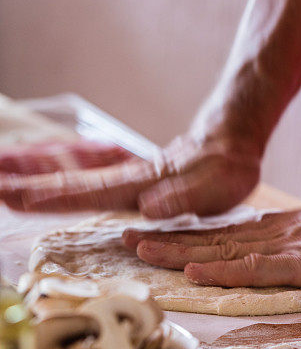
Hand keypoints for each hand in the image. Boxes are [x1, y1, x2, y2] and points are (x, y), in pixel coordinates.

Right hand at [0, 123, 260, 217]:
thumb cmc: (224, 165)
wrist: (231, 139)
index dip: (48, 197)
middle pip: (68, 187)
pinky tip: (49, 191)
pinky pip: (90, 184)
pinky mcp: (134, 184)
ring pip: (74, 183)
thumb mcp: (210, 187)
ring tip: (4, 186)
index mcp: (138, 186)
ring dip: (38, 185)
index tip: (11, 196)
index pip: (84, 193)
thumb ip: (179, 197)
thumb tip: (148, 209)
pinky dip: (63, 187)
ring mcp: (127, 182)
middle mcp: (125, 183)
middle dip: (28, 189)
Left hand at [123, 190, 300, 286]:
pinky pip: (259, 269)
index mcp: (286, 227)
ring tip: (140, 249)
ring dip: (180, 251)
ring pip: (226, 250)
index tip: (157, 234)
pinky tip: (196, 272)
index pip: (228, 232)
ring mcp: (291, 246)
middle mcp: (279, 233)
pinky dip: (225, 272)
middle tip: (125, 236)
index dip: (190, 235)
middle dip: (167, 239)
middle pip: (214, 237)